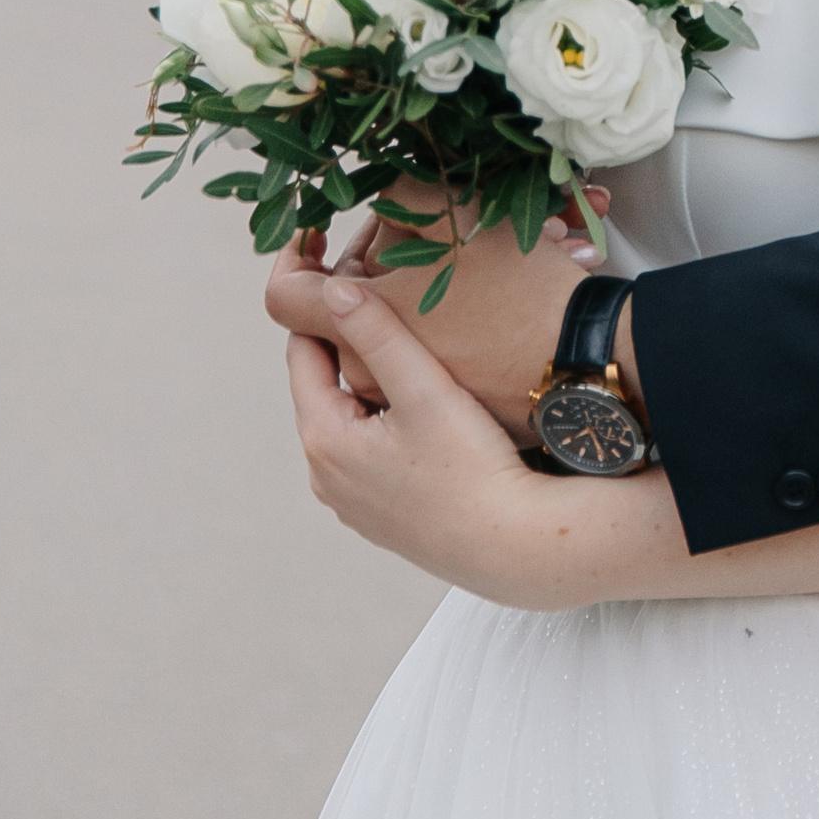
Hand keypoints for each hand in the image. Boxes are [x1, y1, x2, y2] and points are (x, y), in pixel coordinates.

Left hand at [285, 280, 601, 605]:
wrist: (515, 547)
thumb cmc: (472, 468)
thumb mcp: (425, 387)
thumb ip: (378, 333)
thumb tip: (332, 288)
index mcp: (324, 440)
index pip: (303, 352)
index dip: (324, 309)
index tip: (351, 271)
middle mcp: (326, 476)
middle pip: (327, 386)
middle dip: (352, 344)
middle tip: (393, 299)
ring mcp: (353, 502)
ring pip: (353, 418)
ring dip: (374, 383)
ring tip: (417, 345)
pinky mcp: (382, 516)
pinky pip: (373, 450)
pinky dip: (390, 419)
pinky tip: (432, 405)